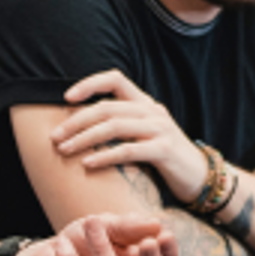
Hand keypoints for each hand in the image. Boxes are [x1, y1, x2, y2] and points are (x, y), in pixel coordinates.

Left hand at [54, 70, 209, 201]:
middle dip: (76, 122)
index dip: (90, 84)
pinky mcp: (164, 151)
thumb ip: (122, 124)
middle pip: (107, 107)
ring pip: (114, 127)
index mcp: (146, 103)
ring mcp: (160, 129)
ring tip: (64, 150)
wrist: (200, 177)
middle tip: (54, 137)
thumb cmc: (165, 157)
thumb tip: (81, 125)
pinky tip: (88, 164)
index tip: (66, 98)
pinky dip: (104, 156)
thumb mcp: (145, 133)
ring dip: (84, 139)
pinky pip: (128, 150)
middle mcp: (153, 111)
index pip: (116, 78)